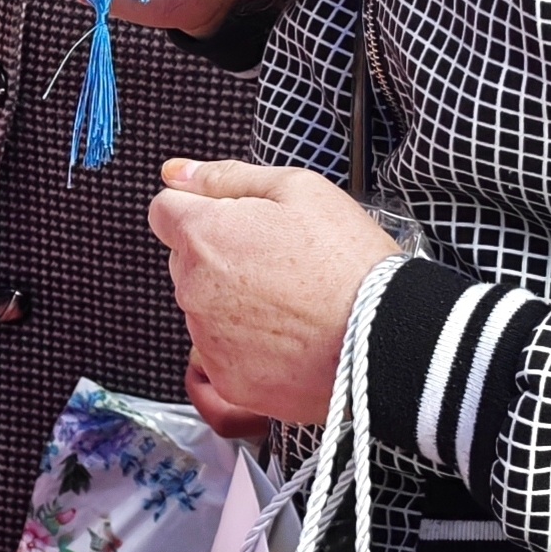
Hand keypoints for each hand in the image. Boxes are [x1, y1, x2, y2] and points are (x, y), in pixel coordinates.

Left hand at [147, 158, 399, 426]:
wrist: (386, 341)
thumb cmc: (349, 264)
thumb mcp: (298, 189)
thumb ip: (226, 177)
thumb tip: (177, 172)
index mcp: (204, 236)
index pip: (164, 210)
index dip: (200, 209)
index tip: (234, 220)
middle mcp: (193, 289)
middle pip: (186, 260)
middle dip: (219, 254)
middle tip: (278, 261)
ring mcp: (207, 338)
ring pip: (204, 306)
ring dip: (231, 300)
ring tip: (291, 301)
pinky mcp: (228, 379)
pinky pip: (222, 351)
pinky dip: (246, 344)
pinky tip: (288, 335)